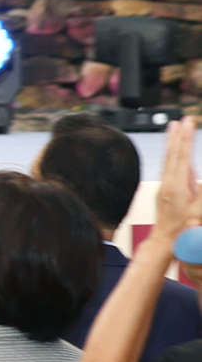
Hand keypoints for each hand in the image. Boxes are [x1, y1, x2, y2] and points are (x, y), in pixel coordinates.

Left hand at [154, 117, 201, 239]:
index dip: (186, 140)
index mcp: (176, 187)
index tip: (187, 124)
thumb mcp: (198, 211)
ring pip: (168, 160)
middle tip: (180, 119)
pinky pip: (168, 168)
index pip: (182, 158)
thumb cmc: (182, 230)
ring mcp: (163, 187)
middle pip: (173, 155)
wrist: (163, 242)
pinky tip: (175, 151)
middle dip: (177, 136)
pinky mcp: (164, 191)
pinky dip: (172, 156)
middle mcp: (167, 184)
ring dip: (172, 143)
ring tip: (173, 128)